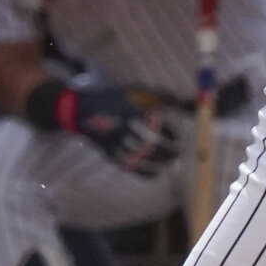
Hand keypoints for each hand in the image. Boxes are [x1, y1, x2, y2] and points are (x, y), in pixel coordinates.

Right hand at [66, 85, 180, 177]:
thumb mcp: (135, 92)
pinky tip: (156, 172)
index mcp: (133, 113)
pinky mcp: (111, 155)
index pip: (159, 128)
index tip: (179, 136)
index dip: (172, 134)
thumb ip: (159, 96)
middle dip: (170, 150)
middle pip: (153, 146)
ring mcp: (117, 145)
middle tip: (179, 151)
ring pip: (143, 159)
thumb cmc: (114, 99)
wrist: (83, 111)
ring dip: (161, 162)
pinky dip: (145, 173)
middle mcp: (125, 130)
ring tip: (171, 161)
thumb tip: (182, 99)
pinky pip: (131, 168)